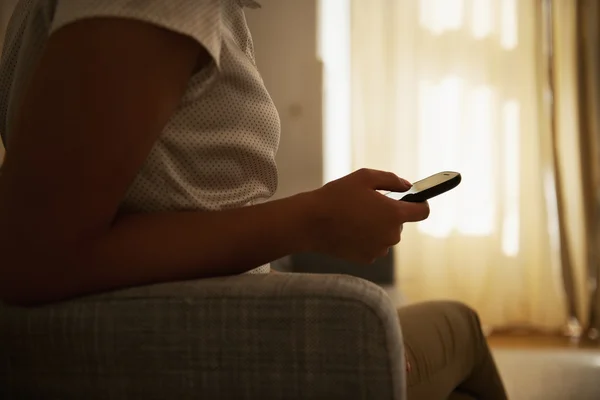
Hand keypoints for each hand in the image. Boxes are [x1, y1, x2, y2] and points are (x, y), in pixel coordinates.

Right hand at [305, 168, 429, 262]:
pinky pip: (373, 246)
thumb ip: (392, 179)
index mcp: (394, 214)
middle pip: (399, 223)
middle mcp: (391, 235)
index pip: (423, 212)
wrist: (310, 223)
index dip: (420, 204)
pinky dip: (365, 238)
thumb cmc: (336, 196)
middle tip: (367, 204)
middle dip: (388, 214)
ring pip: (385, 235)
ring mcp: (379, 249)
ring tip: (354, 217)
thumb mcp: (364, 177)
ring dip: (376, 227)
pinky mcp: (366, 258)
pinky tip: (349, 230)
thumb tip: (406, 186)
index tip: (414, 200)